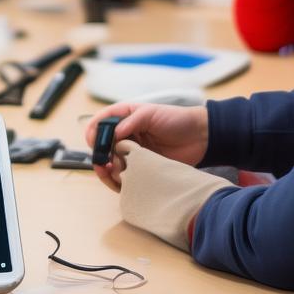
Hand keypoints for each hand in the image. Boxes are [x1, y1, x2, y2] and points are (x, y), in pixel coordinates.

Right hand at [85, 102, 208, 192]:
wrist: (201, 137)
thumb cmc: (176, 119)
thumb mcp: (151, 113)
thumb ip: (131, 121)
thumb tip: (113, 134)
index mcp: (123, 118)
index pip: (99, 124)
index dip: (93, 133)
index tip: (93, 143)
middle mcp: (124, 135)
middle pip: (101, 147)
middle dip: (98, 156)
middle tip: (104, 163)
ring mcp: (132, 152)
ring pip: (110, 163)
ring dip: (107, 170)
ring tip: (113, 172)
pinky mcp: (141, 167)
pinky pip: (124, 175)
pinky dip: (119, 180)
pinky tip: (121, 180)